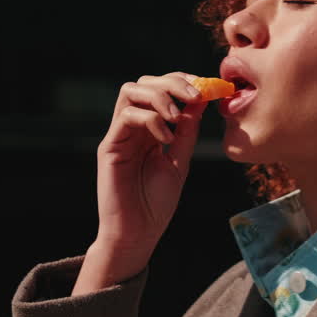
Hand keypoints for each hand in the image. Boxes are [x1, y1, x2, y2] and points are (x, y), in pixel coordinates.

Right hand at [78, 72, 205, 290]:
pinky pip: (126, 117)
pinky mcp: (109, 147)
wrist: (137, 234)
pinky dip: (150, 120)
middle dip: (173, 82)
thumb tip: (200, 102)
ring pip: (131, 91)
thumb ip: (186, 133)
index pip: (161, 90)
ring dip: (159, 96)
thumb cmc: (156, 204)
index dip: (182, 81)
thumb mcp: (179, 162)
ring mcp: (118, 135)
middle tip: (196, 96)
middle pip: (145, 83)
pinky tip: (165, 139)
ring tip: (178, 117)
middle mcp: (132, 128)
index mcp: (150, 129)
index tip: (207, 88)